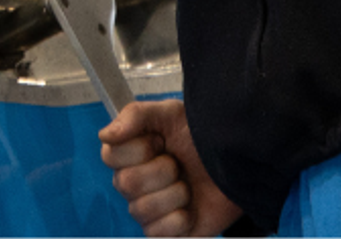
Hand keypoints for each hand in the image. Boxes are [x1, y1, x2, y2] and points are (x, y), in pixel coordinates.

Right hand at [100, 100, 242, 236]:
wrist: (235, 164)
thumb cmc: (201, 138)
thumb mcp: (171, 114)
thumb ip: (135, 115)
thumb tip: (105, 134)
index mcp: (130, 153)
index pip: (109, 154)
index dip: (138, 148)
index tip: (160, 140)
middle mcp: (133, 182)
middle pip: (126, 183)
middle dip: (162, 170)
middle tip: (178, 163)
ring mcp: (147, 210)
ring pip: (142, 209)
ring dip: (175, 193)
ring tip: (188, 184)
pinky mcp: (163, 233)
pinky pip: (158, 233)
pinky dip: (180, 219)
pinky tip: (190, 208)